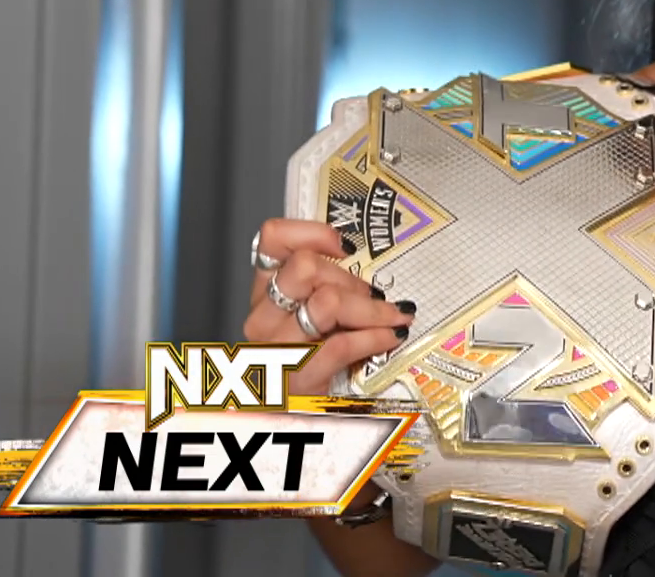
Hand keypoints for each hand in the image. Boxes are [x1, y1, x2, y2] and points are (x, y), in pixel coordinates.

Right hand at [241, 218, 415, 395]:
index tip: (346, 248)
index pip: (272, 238)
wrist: (291, 421)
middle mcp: (262, 317)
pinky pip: (341, 344)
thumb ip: (326, 286)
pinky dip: (375, 337)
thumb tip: (366, 262)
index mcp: (264, 293)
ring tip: (390, 317)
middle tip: (372, 296)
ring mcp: (274, 349)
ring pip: (327, 302)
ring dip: (370, 308)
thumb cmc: (308, 363)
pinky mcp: (296, 379)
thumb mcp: (310, 318)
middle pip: (304, 267)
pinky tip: (391, 337)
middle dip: (349, 278)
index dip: (313, 233)